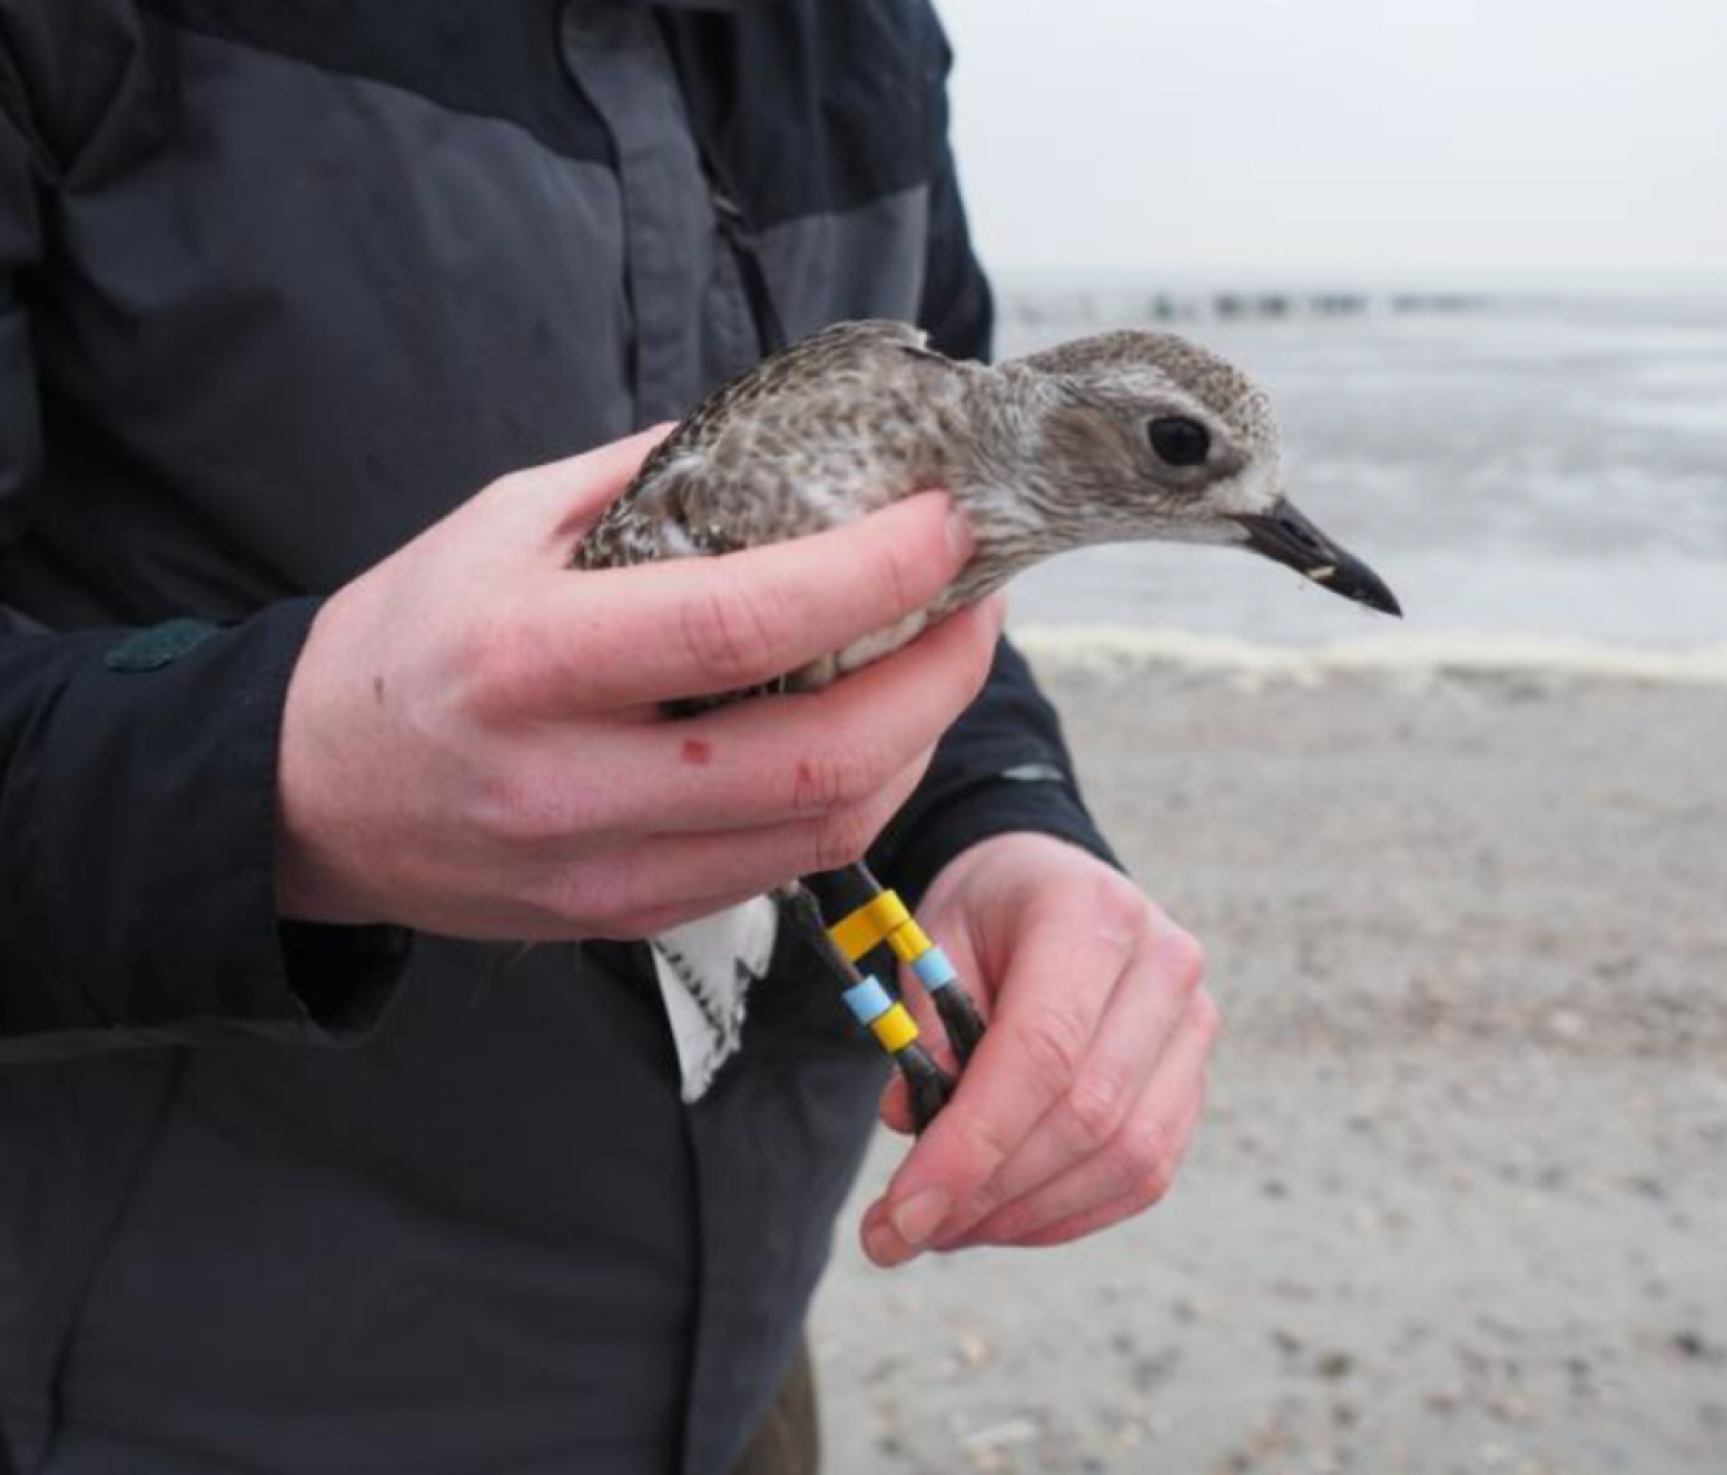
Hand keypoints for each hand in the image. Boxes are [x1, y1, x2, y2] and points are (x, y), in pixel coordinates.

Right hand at [276, 427, 1002, 939]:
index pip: (747, 625)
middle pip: (822, 756)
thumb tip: (794, 443)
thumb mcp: (503, 522)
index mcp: (531, 661)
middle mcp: (574, 784)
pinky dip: (858, 794)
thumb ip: (650, 480)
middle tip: (979, 601)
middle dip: (940, 676)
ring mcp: (606, 871)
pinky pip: (786, 864)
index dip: (876, 573)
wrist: (309, 797)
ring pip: (826, 828)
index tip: (948, 523)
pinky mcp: (629, 918)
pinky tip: (876, 731)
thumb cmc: (408, 639)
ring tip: (944, 658)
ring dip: (920, 741)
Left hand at [861, 834, 1218, 1262]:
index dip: (973, 1144)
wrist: (1052, 885)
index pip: (1042, 1049)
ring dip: (1026, 1216)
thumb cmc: (985, 914)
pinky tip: (999, 1220)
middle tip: (900, 1234)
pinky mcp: (1195, 1081)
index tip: (902, 1213)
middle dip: (987, 1193)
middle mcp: (1165, 966)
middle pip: (1088, 1114)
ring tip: (942, 1231)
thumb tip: (910, 1121)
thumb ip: (924, 1026)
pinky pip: (1146, 1174)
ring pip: (1126, 1158)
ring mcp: (1193, 1027)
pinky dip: (1068, 1215)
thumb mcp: (932, 939)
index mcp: (1091, 912)